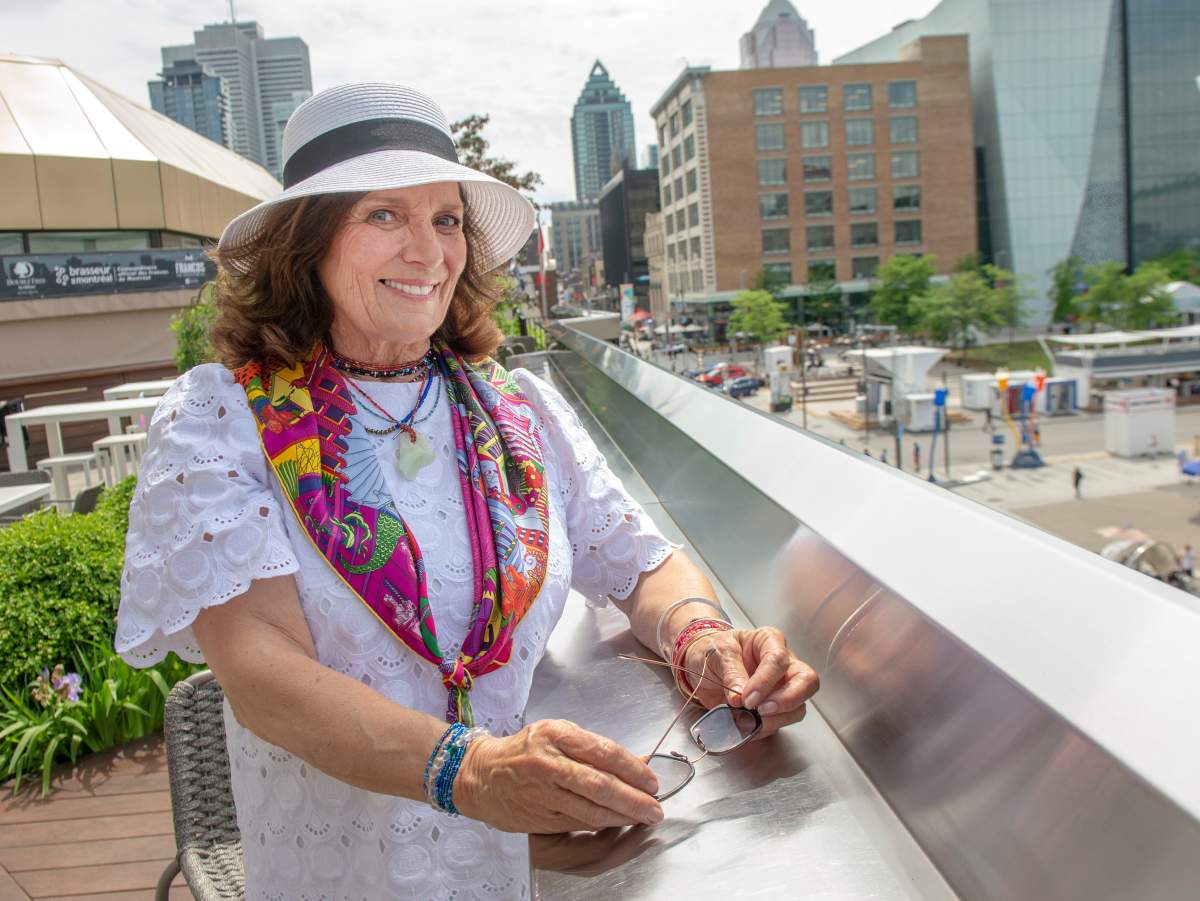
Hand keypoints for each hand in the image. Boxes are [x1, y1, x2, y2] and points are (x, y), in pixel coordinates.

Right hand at [454, 719, 663, 833]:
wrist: (482, 774)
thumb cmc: (527, 749)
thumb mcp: (559, 734)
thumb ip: (595, 748)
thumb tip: (637, 762)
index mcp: (556, 735)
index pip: (604, 752)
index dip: (633, 769)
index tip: (652, 780)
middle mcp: (549, 763)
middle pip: (600, 785)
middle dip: (634, 799)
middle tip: (655, 807)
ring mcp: (543, 792)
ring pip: (591, 809)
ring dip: (623, 816)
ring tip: (643, 817)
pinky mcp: (539, 816)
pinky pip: (578, 822)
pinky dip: (602, 824)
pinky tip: (618, 822)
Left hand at [683, 627, 818, 737]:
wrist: (701, 665)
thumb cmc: (713, 651)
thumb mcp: (718, 654)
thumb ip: (731, 673)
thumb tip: (740, 698)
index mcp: (769, 641)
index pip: (779, 660)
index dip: (765, 681)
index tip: (747, 698)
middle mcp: (783, 664)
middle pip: (807, 681)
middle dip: (788, 700)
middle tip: (762, 710)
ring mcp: (782, 687)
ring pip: (797, 707)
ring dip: (774, 719)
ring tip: (746, 721)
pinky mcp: (774, 709)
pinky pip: (780, 723)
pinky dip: (764, 729)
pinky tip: (746, 727)